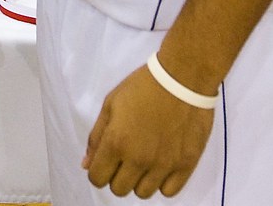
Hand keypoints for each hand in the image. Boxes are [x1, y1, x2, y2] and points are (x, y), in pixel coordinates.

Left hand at [83, 64, 213, 198]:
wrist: (181, 78)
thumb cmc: (142, 86)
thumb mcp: (111, 104)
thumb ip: (96, 137)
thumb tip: (86, 164)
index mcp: (116, 142)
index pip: (97, 178)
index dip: (97, 171)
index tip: (104, 160)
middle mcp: (139, 159)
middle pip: (119, 189)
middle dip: (116, 175)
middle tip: (124, 157)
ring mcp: (163, 165)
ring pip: (143, 193)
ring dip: (139, 180)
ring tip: (143, 159)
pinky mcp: (186, 166)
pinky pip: (169, 192)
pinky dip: (162, 182)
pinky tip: (161, 164)